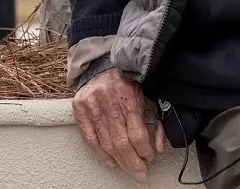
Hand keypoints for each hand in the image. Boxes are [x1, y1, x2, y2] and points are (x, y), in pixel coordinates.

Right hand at [72, 67, 166, 182]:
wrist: (101, 66)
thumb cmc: (126, 83)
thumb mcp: (146, 97)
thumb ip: (156, 120)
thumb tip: (159, 146)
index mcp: (128, 95)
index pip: (136, 132)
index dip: (144, 150)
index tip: (150, 157)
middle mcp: (108, 100)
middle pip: (121, 141)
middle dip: (133, 162)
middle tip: (141, 173)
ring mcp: (91, 105)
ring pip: (106, 143)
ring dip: (119, 161)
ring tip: (128, 170)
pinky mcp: (79, 108)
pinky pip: (89, 138)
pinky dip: (100, 153)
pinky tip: (111, 161)